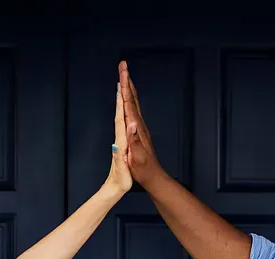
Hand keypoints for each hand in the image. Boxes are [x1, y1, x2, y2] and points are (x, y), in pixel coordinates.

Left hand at [104, 83, 131, 194]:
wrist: (113, 189)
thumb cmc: (120, 181)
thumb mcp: (122, 170)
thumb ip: (119, 155)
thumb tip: (118, 142)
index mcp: (120, 142)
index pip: (120, 118)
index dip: (121, 103)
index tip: (122, 86)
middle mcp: (119, 138)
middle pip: (119, 111)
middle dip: (120, 93)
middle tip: (121, 75)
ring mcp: (120, 139)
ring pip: (120, 114)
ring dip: (121, 98)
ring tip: (122, 83)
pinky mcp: (122, 142)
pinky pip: (123, 121)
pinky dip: (123, 110)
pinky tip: (124, 106)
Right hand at [118, 60, 165, 189]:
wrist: (154, 177)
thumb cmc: (143, 170)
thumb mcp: (136, 157)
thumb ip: (133, 141)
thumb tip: (130, 124)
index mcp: (136, 128)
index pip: (128, 103)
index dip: (124, 87)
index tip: (121, 72)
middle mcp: (138, 125)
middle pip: (132, 98)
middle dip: (126, 80)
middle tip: (123, 65)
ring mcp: (139, 127)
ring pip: (133, 102)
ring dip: (128, 87)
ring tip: (124, 75)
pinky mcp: (139, 131)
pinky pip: (133, 110)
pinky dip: (129, 100)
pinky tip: (127, 98)